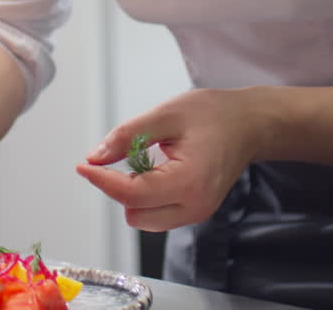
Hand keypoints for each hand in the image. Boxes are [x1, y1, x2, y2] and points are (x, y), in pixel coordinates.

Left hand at [75, 88, 267, 231]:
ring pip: (143, 218)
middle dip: (119, 186)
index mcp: (189, 182)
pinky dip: (145, 196)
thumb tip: (94, 157)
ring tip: (146, 160)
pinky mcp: (195, 212)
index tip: (83, 165)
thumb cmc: (213, 115)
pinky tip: (155, 170)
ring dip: (132, 193)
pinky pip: (156, 214)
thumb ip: (127, 136)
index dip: (102, 180)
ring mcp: (196, 213)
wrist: (248, 125)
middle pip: (134, 212)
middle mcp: (194, 206)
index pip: (131, 194)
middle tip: (122, 154)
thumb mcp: (166, 114)